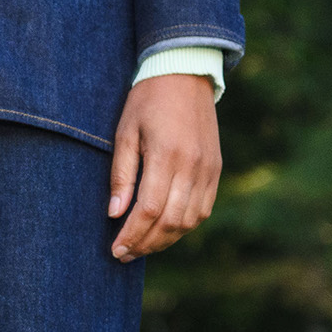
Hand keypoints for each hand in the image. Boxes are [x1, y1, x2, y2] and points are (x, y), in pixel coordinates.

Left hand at [108, 73, 221, 260]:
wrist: (184, 76)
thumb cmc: (146, 102)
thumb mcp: (124, 132)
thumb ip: (121, 174)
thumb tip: (115, 214)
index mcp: (167, 156)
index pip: (150, 209)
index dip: (132, 234)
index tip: (115, 249)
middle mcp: (193, 167)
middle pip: (171, 221)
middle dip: (146, 243)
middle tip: (123, 255)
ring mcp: (209, 170)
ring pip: (190, 220)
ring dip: (166, 239)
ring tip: (141, 247)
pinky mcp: (216, 170)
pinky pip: (203, 209)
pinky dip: (184, 225)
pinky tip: (165, 230)